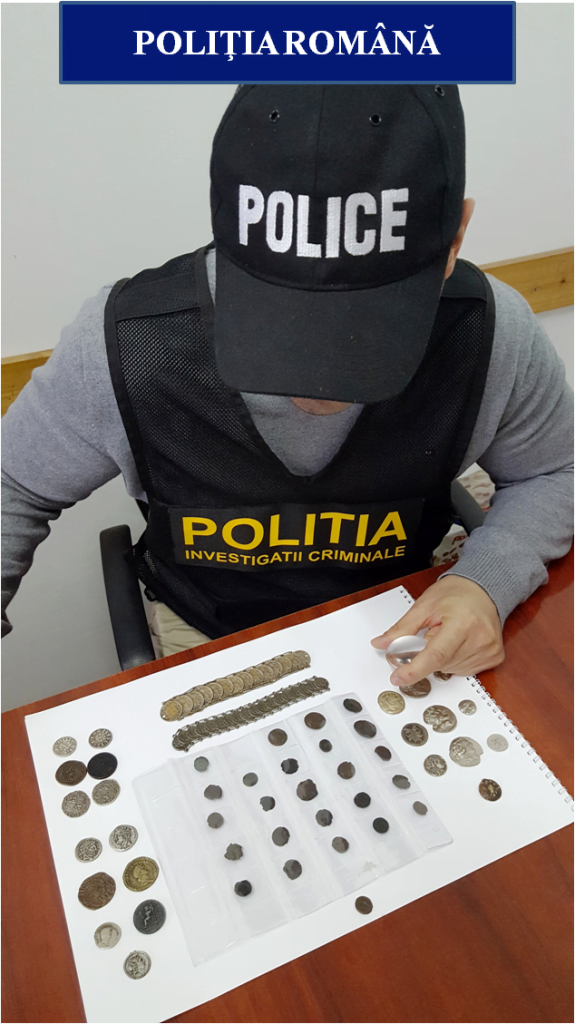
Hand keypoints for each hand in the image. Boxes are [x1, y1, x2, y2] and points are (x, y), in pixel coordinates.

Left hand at [371, 576, 503, 685]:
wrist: (483, 589)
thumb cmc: (455, 594)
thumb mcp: (424, 606)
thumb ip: (402, 628)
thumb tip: (381, 644)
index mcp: (462, 623)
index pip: (435, 655)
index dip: (414, 669)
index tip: (398, 677)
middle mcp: (479, 639)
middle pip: (440, 664)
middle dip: (427, 653)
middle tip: (432, 633)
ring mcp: (489, 650)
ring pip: (450, 670)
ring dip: (442, 658)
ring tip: (450, 634)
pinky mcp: (494, 658)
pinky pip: (465, 670)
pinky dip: (455, 660)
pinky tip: (460, 643)